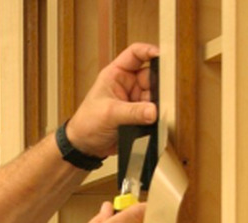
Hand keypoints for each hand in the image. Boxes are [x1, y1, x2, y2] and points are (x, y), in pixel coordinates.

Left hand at [65, 43, 158, 158]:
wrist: (85, 146)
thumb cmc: (86, 123)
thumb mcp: (108, 113)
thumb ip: (132, 112)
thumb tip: (153, 111)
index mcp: (115, 74)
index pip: (135, 54)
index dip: (149, 51)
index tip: (162, 55)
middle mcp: (127, 85)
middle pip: (150, 77)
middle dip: (158, 85)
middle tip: (163, 95)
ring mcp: (134, 100)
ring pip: (154, 96)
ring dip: (157, 104)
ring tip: (156, 114)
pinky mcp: (138, 115)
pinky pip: (153, 112)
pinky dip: (156, 117)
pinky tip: (155, 122)